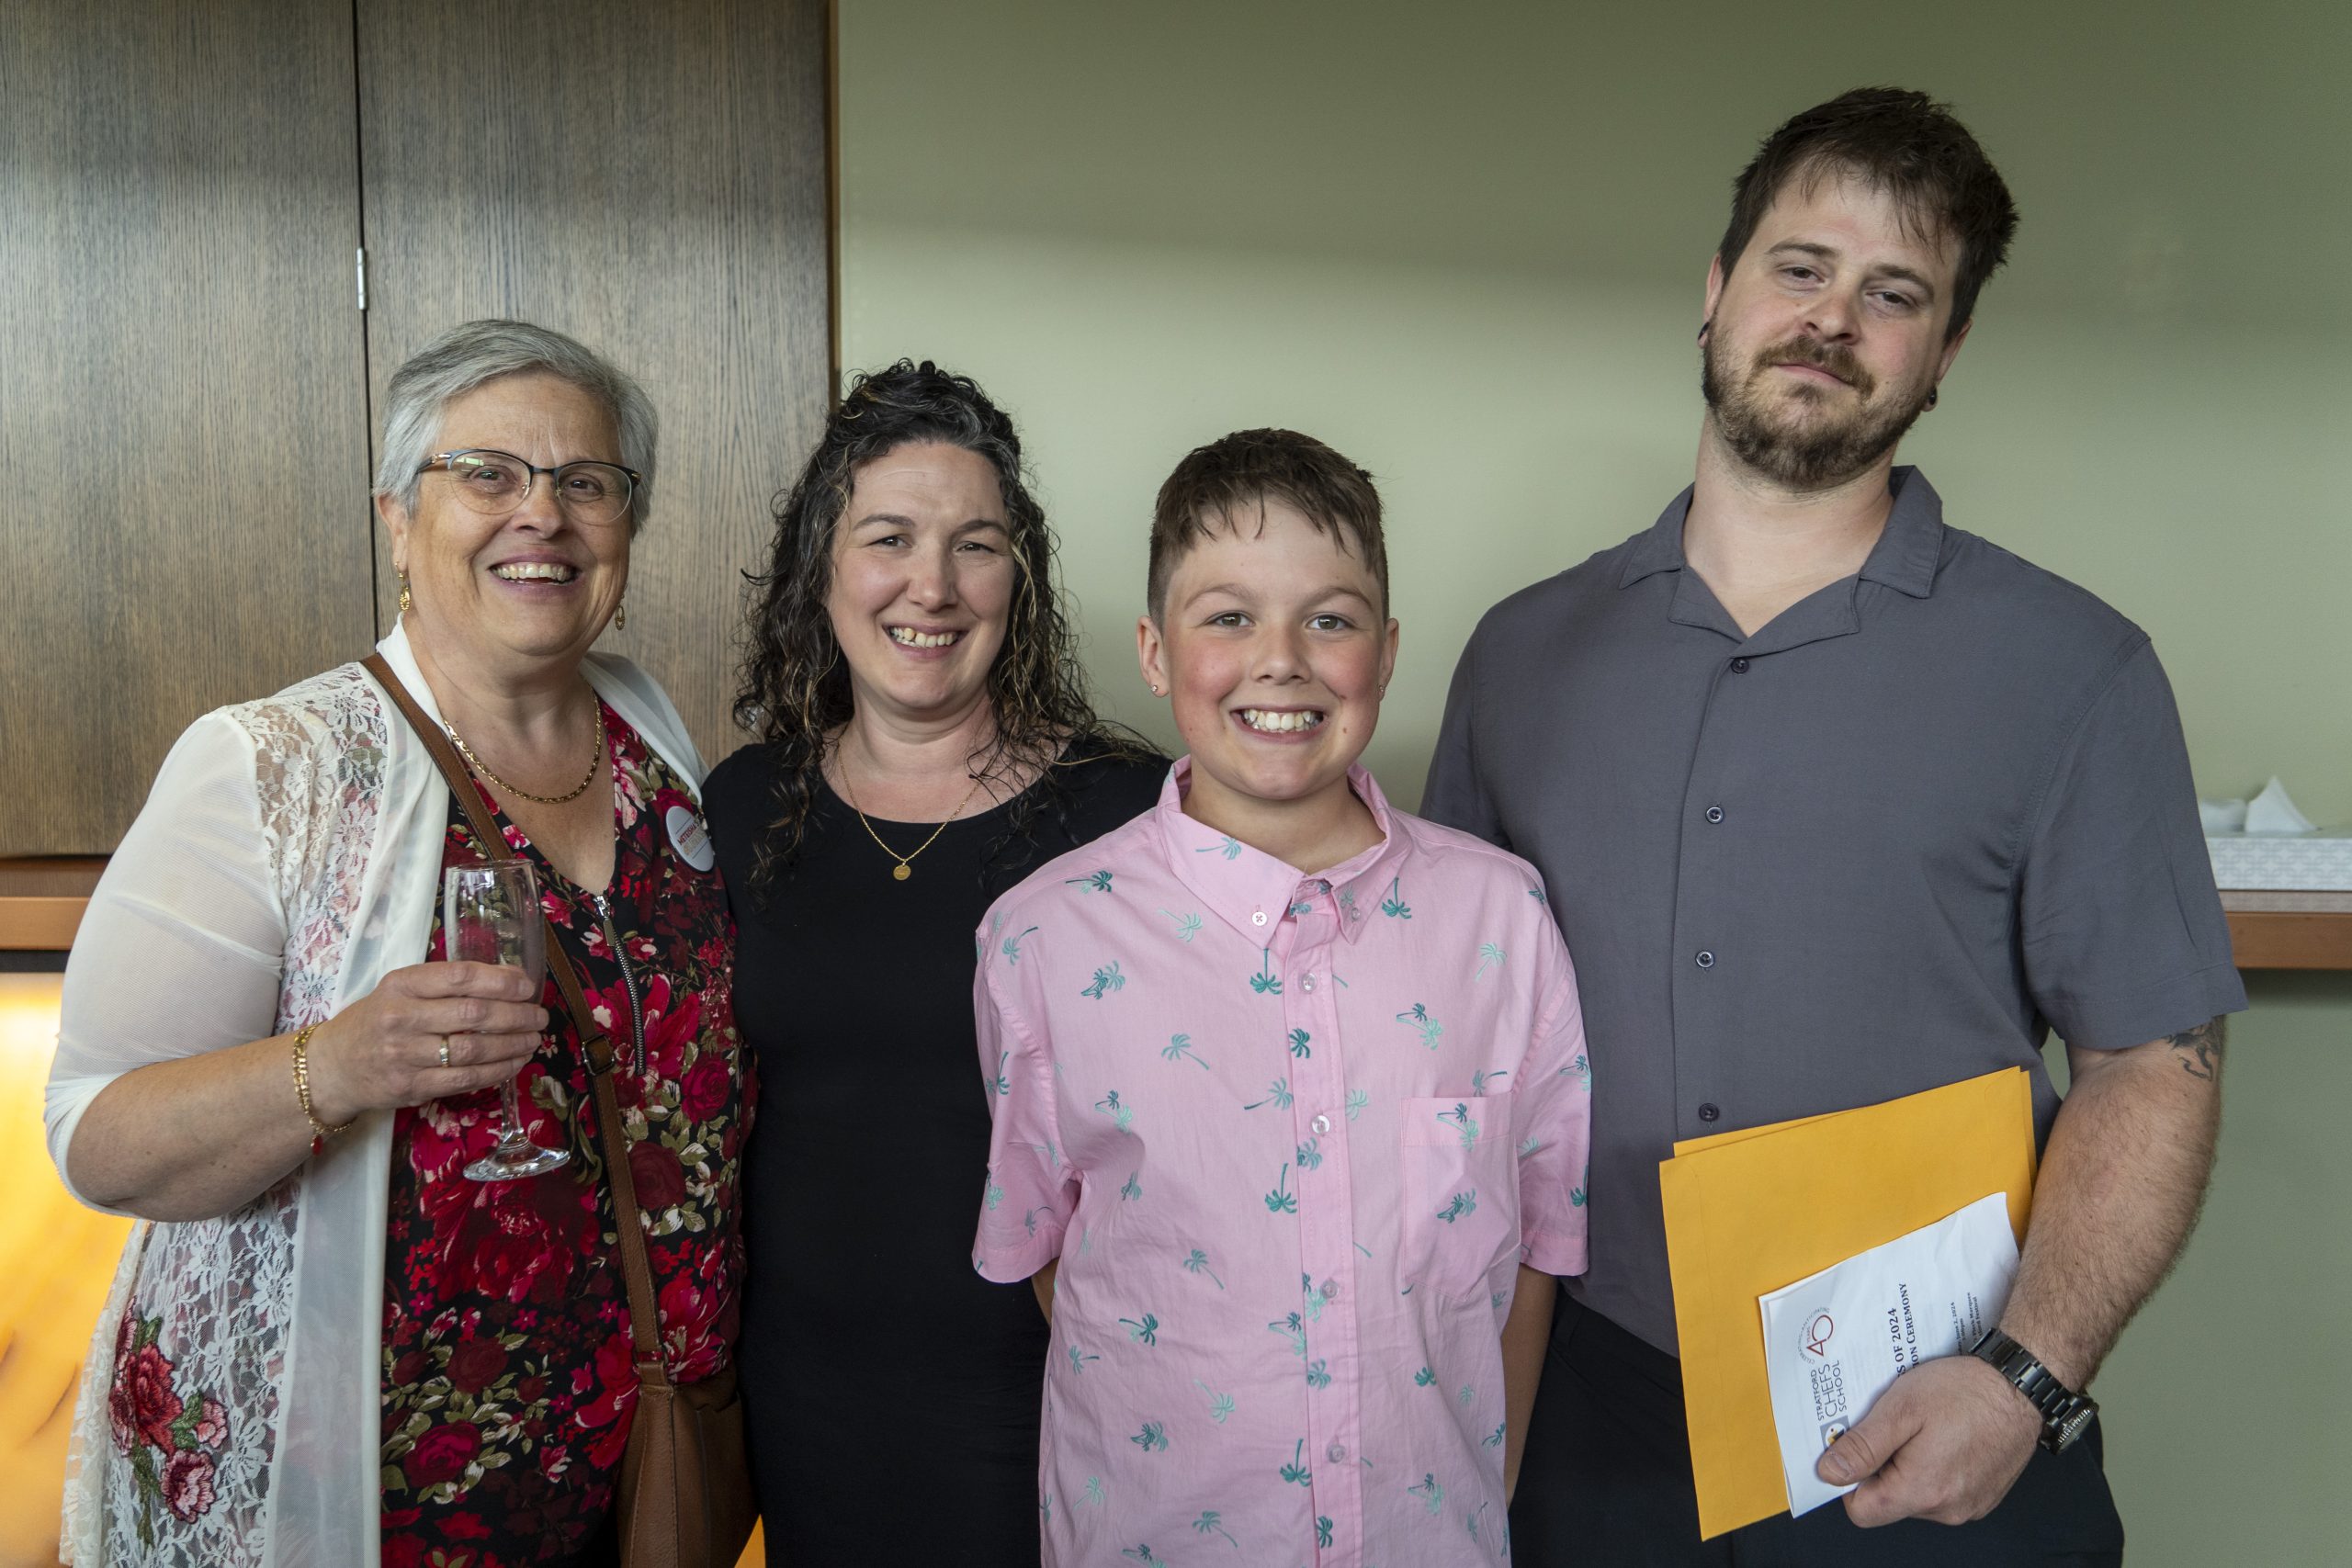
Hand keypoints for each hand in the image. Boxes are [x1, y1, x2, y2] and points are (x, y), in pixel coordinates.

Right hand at [303, 961, 546, 1124]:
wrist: (331, 1068)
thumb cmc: (375, 1021)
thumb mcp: (399, 990)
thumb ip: (445, 983)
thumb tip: (509, 977)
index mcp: (400, 985)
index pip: (459, 977)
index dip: (500, 980)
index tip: (527, 985)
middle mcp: (401, 1017)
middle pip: (473, 1015)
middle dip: (516, 1015)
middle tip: (540, 1016)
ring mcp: (405, 1055)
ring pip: (473, 1050)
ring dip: (513, 1045)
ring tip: (533, 1039)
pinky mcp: (411, 1087)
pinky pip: (465, 1079)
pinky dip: (497, 1071)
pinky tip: (515, 1062)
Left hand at [1816, 1353, 2041, 1526]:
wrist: (2021, 1386)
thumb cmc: (1967, 1392)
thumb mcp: (1901, 1408)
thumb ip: (1863, 1446)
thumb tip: (1831, 1472)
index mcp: (1922, 1490)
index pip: (1863, 1511)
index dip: (1849, 1480)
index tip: (1852, 1450)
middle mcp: (1947, 1508)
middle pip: (1889, 1502)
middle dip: (1881, 1466)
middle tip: (1892, 1427)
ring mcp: (1968, 1505)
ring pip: (1915, 1495)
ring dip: (1908, 1465)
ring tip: (1922, 1427)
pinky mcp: (1982, 1496)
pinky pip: (1942, 1489)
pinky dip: (1934, 1467)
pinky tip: (1942, 1435)